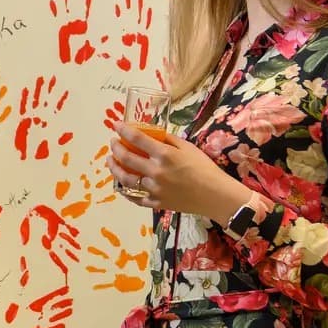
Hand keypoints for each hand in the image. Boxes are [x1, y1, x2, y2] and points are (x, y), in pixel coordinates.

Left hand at [107, 123, 252, 221]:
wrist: (215, 196)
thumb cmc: (205, 169)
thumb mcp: (189, 147)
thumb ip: (169, 140)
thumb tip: (153, 134)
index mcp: (165, 155)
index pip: (137, 138)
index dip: (123, 130)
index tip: (116, 125)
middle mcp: (156, 172)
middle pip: (127, 158)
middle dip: (115, 148)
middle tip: (112, 143)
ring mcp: (154, 189)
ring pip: (126, 179)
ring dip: (115, 169)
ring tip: (111, 161)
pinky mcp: (156, 203)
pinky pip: (136, 198)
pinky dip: (126, 191)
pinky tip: (121, 184)